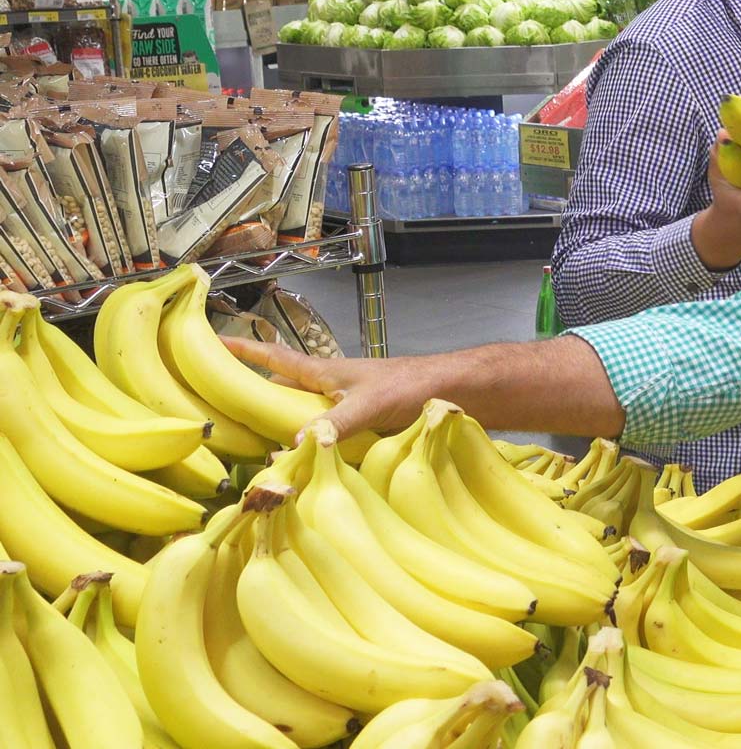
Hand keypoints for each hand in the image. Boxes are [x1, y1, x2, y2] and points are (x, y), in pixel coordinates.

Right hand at [223, 337, 437, 440]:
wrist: (455, 394)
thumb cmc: (413, 387)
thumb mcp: (369, 403)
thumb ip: (335, 423)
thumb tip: (296, 445)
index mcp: (324, 374)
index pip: (275, 359)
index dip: (243, 352)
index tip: (210, 344)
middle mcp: (329, 391)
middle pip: (282, 395)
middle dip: (252, 405)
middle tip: (220, 423)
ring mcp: (344, 410)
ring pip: (302, 420)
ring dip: (282, 435)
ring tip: (253, 458)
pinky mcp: (361, 429)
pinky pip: (324, 440)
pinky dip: (311, 453)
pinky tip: (301, 471)